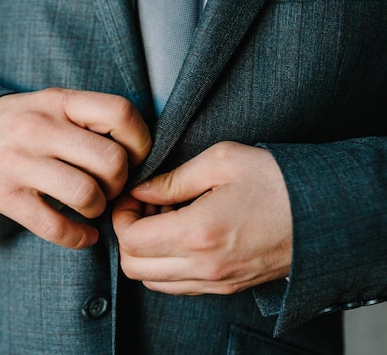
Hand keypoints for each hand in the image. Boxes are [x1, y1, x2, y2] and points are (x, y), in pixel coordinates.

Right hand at [0, 88, 150, 248]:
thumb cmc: (16, 125)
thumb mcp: (49, 104)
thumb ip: (87, 118)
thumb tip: (136, 151)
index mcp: (58, 102)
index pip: (120, 113)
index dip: (140, 142)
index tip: (134, 157)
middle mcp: (40, 129)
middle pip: (111, 161)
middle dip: (120, 183)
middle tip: (110, 187)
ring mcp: (20, 163)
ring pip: (87, 195)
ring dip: (99, 209)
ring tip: (92, 206)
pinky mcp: (5, 196)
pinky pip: (56, 227)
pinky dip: (80, 238)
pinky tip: (85, 235)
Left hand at [113, 142, 291, 294]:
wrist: (327, 213)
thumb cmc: (278, 180)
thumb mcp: (222, 161)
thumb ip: (173, 178)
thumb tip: (140, 191)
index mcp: (199, 233)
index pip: (131, 240)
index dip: (120, 216)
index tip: (131, 196)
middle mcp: (204, 267)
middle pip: (134, 268)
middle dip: (127, 235)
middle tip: (143, 207)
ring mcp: (216, 282)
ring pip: (153, 282)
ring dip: (146, 252)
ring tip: (165, 218)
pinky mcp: (227, 287)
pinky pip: (178, 285)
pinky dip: (167, 264)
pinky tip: (183, 234)